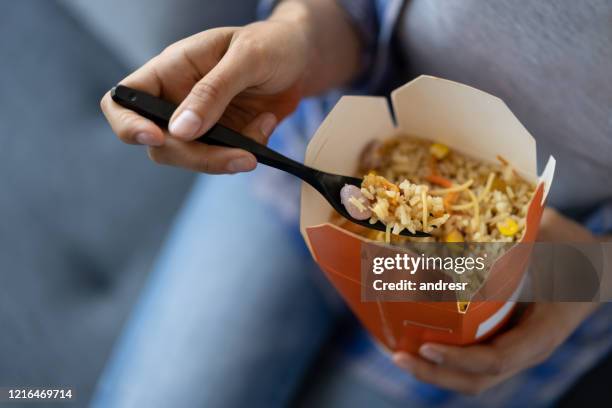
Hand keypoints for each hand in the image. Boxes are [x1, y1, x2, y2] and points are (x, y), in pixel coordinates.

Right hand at [100, 0, 359, 173]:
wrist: (301, 59)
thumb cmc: (270, 44)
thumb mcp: (245, 58)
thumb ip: (212, 91)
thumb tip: (179, 130)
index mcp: (169, 71)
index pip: (123, 101)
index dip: (128, 125)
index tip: (157, 137)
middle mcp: (176, 101)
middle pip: (159, 144)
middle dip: (197, 155)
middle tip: (239, 156)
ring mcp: (199, 124)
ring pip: (191, 159)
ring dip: (226, 157)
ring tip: (262, 127)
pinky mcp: (224, 140)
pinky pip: (224, 160)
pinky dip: (248, 150)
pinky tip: (265, 122)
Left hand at [393, 208, 600, 394]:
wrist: (587, 269)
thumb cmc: (571, 252)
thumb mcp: (552, 240)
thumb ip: (520, 234)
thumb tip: (479, 221)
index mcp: (541, 332)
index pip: (497, 358)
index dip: (460, 358)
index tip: (426, 347)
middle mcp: (523, 349)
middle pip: (475, 379)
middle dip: (434, 374)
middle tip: (397, 356)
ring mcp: (509, 348)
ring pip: (469, 377)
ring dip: (431, 370)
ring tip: (395, 353)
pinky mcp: (497, 341)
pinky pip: (467, 359)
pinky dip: (438, 356)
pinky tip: (410, 339)